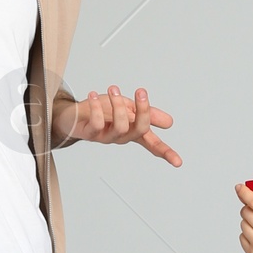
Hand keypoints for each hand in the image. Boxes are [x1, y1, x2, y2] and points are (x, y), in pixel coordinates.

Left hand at [66, 85, 181, 164]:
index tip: (178, 162)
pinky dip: (96, 108)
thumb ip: (146, 114)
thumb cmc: (102, 112)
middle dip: (143, 110)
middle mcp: (122, 137)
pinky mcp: (90, 133)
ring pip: (120, 126)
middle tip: (141, 92)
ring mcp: (106, 137)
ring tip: (113, 89)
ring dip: (118, 105)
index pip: (153, 145)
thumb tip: (169, 123)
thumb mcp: (128, 108)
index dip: (166, 153)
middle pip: (139, 130)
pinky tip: (92, 95)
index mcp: (133, 132)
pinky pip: (96, 123)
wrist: (74, 115)